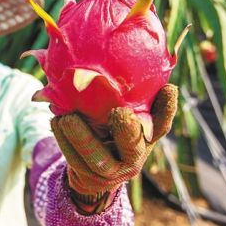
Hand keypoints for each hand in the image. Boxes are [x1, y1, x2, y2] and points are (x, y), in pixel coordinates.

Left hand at [51, 84, 177, 207]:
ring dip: (81, 136)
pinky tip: (56, 121)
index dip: (167, 107)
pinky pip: (75, 160)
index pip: (162, 123)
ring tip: (66, 117)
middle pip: (134, 145)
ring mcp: (112, 171)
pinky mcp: (90, 177)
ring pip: (98, 158)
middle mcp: (134, 156)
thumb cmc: (106, 129)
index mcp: (146, 137)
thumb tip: (110, 47)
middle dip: (127, 130)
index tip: (169, 88)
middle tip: (119, 112)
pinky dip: (64, 141)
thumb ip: (121, 93)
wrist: (90, 172)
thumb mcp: (118, 113)